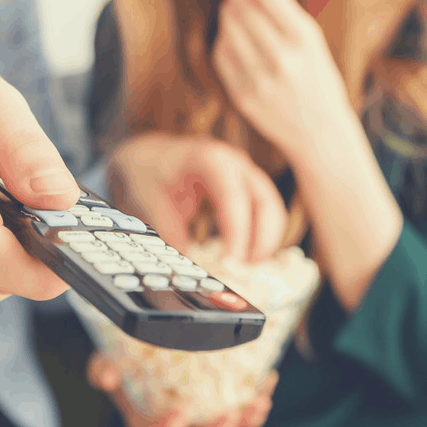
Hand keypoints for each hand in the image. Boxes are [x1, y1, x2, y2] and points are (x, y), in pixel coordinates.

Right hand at [87, 352, 277, 426]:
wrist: (142, 352)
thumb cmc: (122, 360)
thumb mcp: (106, 360)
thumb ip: (102, 368)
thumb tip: (106, 376)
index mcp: (145, 421)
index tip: (182, 412)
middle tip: (230, 415)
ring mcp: (199, 420)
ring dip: (244, 420)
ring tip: (259, 402)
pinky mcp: (219, 407)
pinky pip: (242, 413)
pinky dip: (256, 401)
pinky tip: (268, 381)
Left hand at [108, 132, 287, 263]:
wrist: (154, 155)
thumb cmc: (153, 174)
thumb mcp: (155, 206)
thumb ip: (173, 238)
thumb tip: (191, 271)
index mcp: (211, 159)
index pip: (234, 198)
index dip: (238, 232)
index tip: (232, 262)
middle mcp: (236, 163)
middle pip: (266, 203)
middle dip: (262, 240)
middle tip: (245, 269)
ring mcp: (247, 173)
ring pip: (273, 209)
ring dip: (266, 241)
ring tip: (247, 267)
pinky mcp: (250, 186)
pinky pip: (267, 212)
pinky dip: (263, 236)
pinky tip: (248, 256)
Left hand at [211, 0, 351, 168]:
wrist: (319, 133)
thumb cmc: (317, 78)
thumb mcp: (311, 40)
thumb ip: (281, 8)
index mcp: (304, 39)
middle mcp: (280, 58)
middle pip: (241, 7)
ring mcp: (258, 79)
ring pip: (228, 28)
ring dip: (230, 11)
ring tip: (239, 7)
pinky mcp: (241, 95)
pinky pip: (222, 54)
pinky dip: (226, 39)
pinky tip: (236, 36)